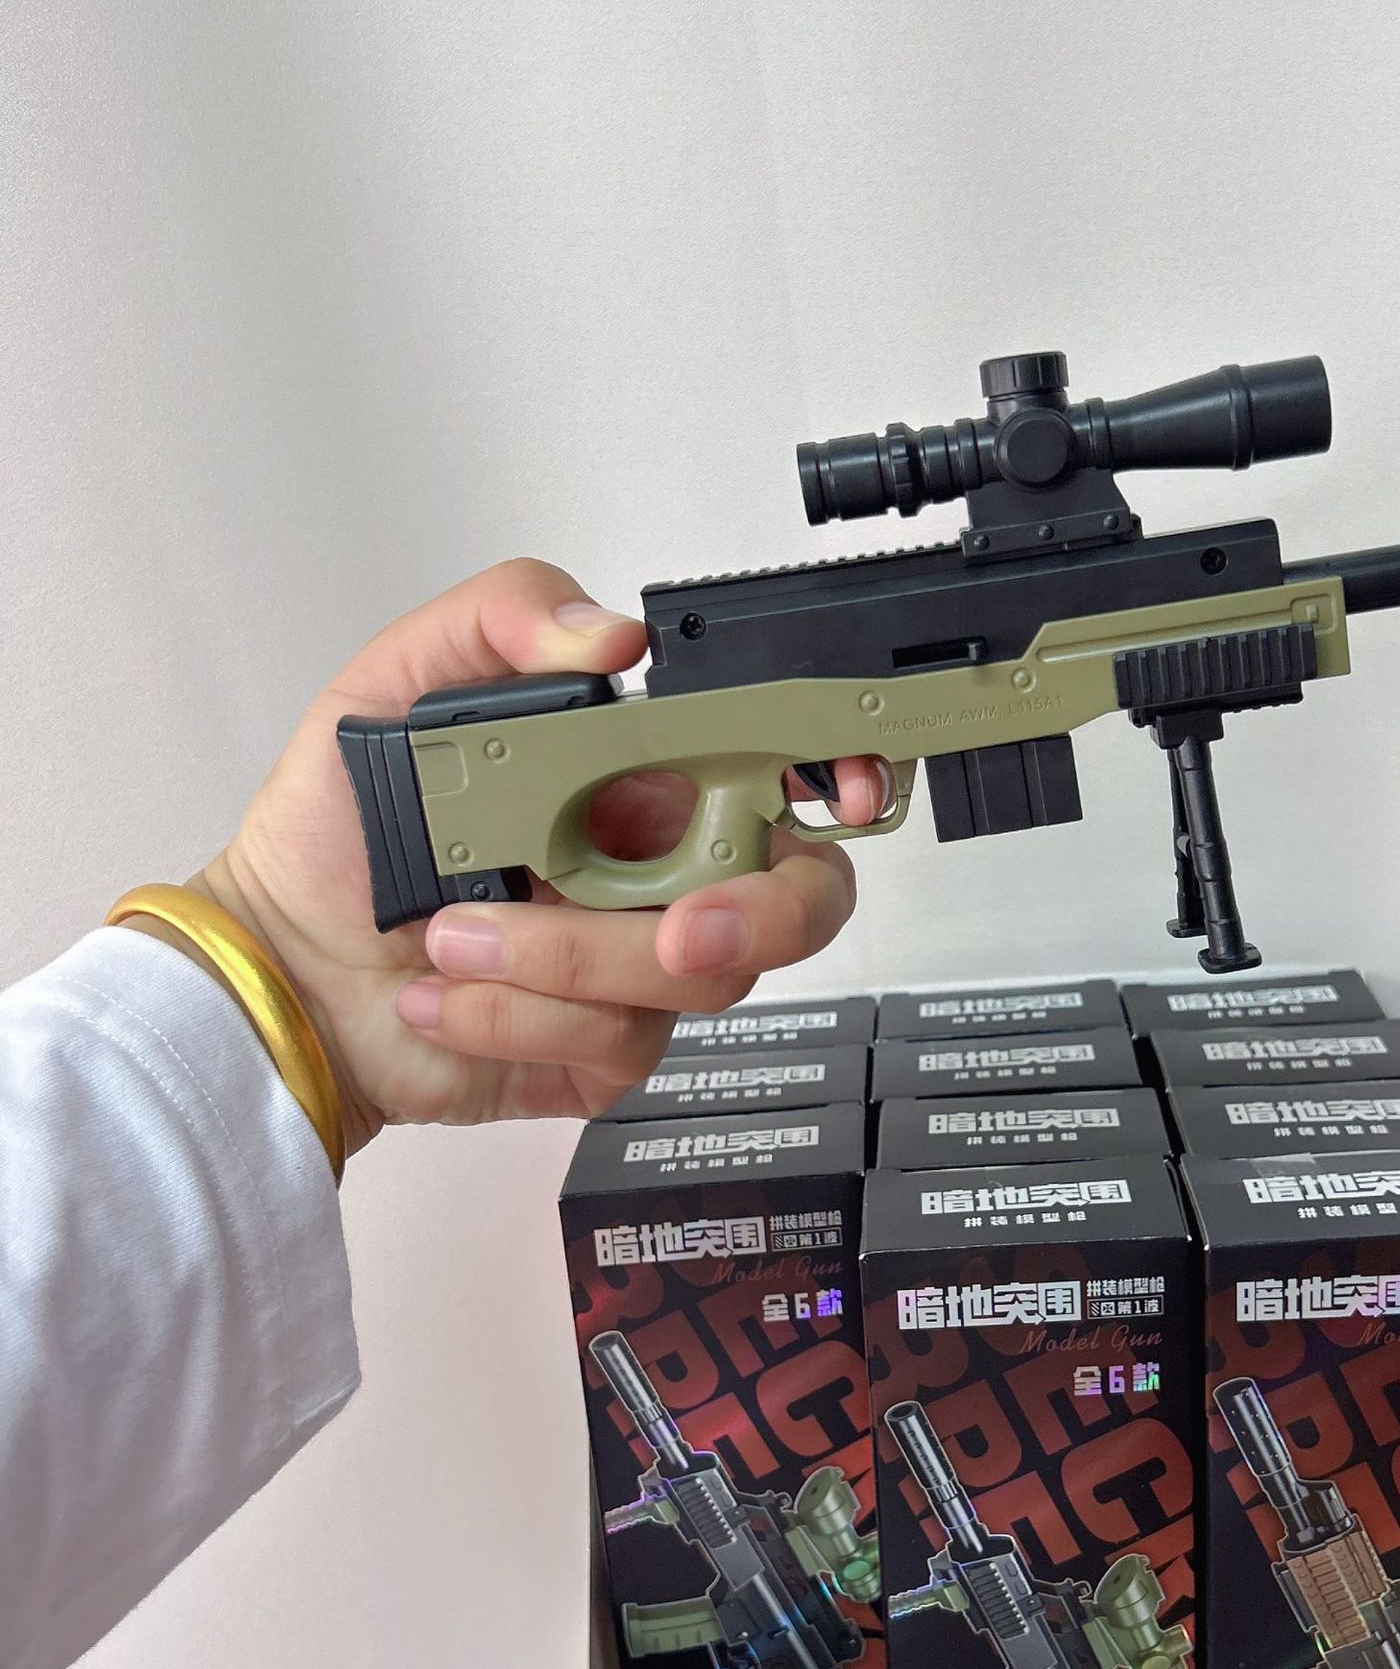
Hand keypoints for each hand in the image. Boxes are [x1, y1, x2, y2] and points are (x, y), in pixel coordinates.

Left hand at [192, 559, 886, 1155]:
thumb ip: (500, 621)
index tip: (841, 792)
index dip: (847, 779)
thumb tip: (608, 634)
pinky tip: (447, 993)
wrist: (283, 967)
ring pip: (694, 980)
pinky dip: (515, 1013)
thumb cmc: (338, 831)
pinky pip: (618, 1040)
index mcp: (648, 776)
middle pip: (798, 901)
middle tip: (673, 932)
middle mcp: (668, 872)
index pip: (790, 769)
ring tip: (449, 933)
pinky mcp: (609, 1047)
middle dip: (755, 919)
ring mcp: (646, 968)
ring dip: (562, 959)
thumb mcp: (394, 686)